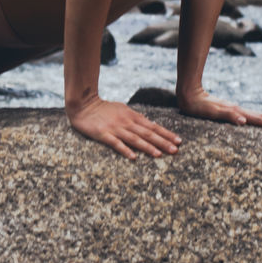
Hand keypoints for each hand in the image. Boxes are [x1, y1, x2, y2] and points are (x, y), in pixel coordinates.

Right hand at [67, 96, 182, 159]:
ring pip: (134, 139)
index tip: (178, 141)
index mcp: (132, 116)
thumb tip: (149, 123)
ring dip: (148, 147)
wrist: (82, 104)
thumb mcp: (122, 109)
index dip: (166, 134)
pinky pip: (116, 143)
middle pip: (147, 133)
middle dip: (162, 142)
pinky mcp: (103, 134)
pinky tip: (133, 157)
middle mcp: (126, 122)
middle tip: (175, 150)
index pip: (153, 126)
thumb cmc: (103, 108)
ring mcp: (115, 128)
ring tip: (160, 154)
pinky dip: (125, 150)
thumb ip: (135, 117)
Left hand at [177, 88, 261, 134]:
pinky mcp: (230, 111)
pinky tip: (258, 123)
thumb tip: (244, 121)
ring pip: (256, 116)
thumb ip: (228, 115)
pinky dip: (258, 121)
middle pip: (261, 117)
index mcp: (237, 112)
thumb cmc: (199, 106)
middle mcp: (238, 110)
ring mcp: (235, 110)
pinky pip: (248, 117)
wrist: (189, 95)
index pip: (259, 120)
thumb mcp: (212, 112)